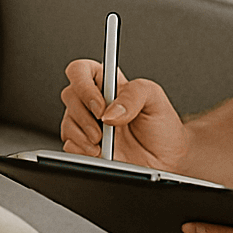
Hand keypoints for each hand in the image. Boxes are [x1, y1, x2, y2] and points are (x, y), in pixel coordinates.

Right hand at [60, 59, 188, 169]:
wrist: (165, 162)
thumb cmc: (162, 128)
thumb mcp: (155, 100)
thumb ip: (134, 94)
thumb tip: (110, 111)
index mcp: (109, 85)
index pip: (81, 71)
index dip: (83, 84)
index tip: (100, 105)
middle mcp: (95, 103)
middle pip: (70, 95)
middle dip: (85, 115)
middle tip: (104, 128)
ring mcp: (87, 126)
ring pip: (67, 122)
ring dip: (84, 135)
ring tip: (104, 144)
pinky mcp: (84, 147)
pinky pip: (69, 146)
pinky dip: (82, 150)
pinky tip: (99, 153)